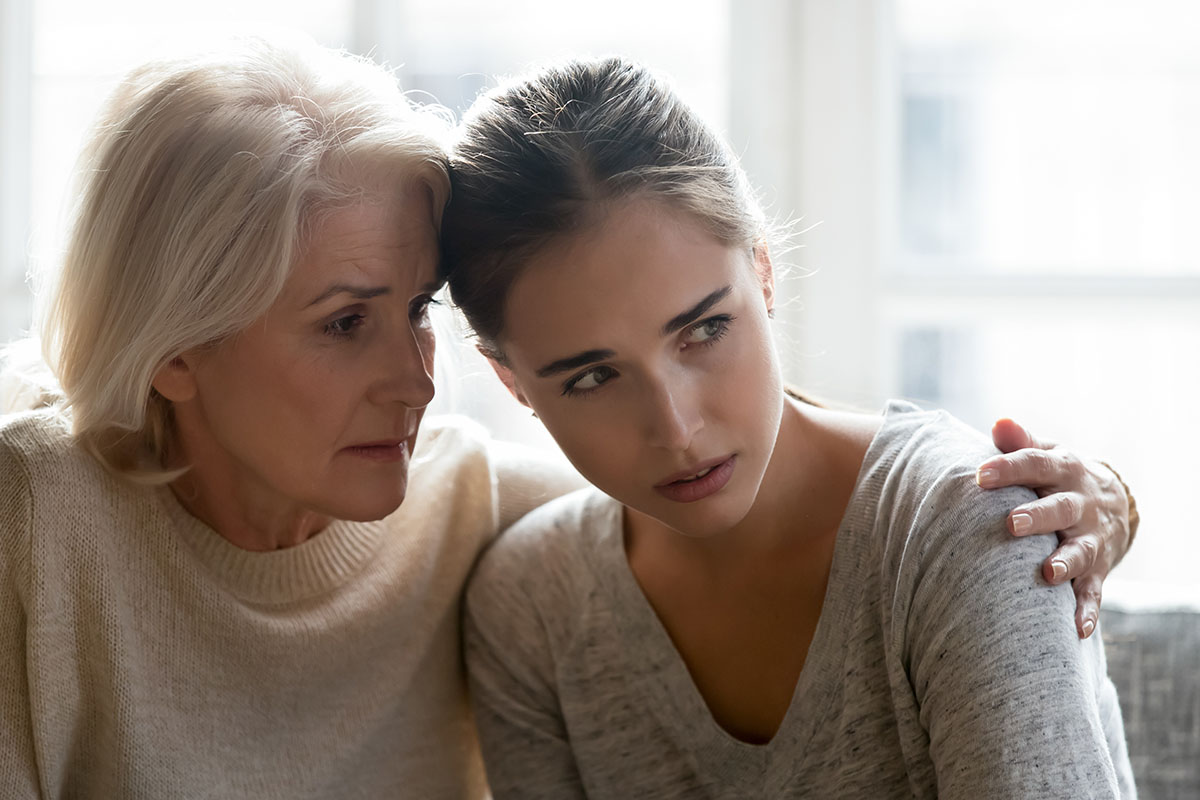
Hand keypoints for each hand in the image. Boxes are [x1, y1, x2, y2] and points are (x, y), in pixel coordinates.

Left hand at [975, 419, 1131, 639]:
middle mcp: (1080, 504)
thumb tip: (998, 423)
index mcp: (1063, 470)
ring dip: (1065, 562)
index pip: (1035, 465)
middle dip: (1038, 517)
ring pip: (1080, 551)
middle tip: (1011, 523)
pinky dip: (1087, 610)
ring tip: (1048, 573)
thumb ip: (1021, 444)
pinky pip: (1094, 592)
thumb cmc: (1058, 477)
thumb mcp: (1046, 454)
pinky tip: (1077, 628)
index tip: (979, 475)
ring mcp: (1090, 537)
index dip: (1008, 469)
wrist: (1114, 501)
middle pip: (1060, 509)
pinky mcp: (1098, 568)